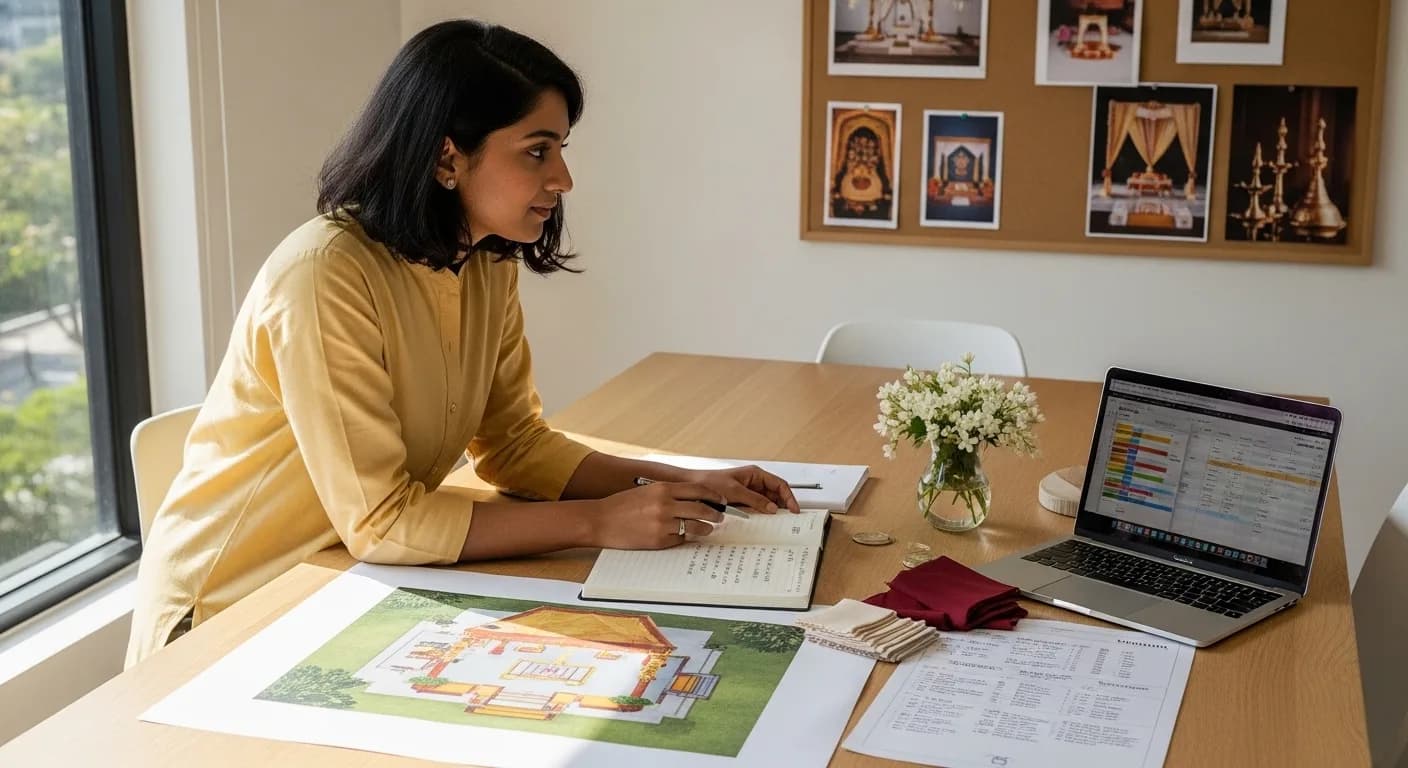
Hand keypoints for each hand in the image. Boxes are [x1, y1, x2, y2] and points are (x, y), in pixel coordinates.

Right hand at [589, 481, 726, 548]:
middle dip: (716, 514)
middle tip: (721, 517)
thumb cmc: (623, 505)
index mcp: (663, 489)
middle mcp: (665, 505)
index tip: (722, 501)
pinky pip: (681, 540)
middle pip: (702, 508)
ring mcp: (662, 524)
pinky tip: (686, 536)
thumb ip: (670, 493)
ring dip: (706, 528)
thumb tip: (695, 498)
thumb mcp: (648, 491)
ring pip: (696, 526)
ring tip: (708, 528)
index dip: (714, 496)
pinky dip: (686, 538)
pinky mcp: (658, 541)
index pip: (699, 490)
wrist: (600, 520)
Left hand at [681, 465, 800, 513]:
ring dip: (773, 512)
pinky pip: (757, 508)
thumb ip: (755, 500)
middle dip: (783, 506)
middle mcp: (754, 482)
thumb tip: (772, 508)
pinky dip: (762, 515)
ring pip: (767, 503)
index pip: (780, 485)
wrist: (693, 488)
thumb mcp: (735, 492)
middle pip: (776, 495)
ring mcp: (748, 492)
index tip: (794, 509)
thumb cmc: (710, 483)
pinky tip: (763, 523)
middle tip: (789, 520)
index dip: (789, 497)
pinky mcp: (742, 502)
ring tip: (779, 523)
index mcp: (755, 474)